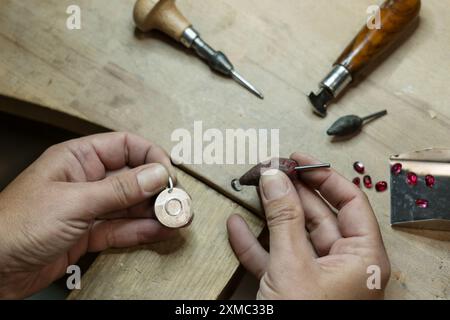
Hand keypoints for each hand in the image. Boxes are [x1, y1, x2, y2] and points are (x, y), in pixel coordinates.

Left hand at [0, 132, 177, 298]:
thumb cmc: (15, 226)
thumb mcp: (74, 202)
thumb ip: (119, 189)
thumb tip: (156, 173)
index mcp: (78, 159)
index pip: (125, 146)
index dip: (150, 157)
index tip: (168, 173)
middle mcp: (87, 181)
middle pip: (133, 177)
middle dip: (158, 189)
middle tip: (178, 202)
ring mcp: (90, 208)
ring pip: (131, 205)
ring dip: (155, 212)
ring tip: (177, 218)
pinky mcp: (90, 234)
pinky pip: (123, 228)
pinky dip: (142, 230)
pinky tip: (161, 231)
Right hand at [227, 153, 390, 299]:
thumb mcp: (293, 265)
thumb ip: (283, 218)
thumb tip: (275, 177)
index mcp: (362, 257)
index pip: (350, 201)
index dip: (324, 176)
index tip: (300, 159)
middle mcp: (343, 264)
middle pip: (317, 215)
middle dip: (290, 192)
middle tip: (270, 170)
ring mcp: (315, 277)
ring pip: (292, 235)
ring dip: (269, 214)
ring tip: (253, 188)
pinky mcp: (291, 288)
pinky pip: (273, 258)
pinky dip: (254, 242)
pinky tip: (237, 226)